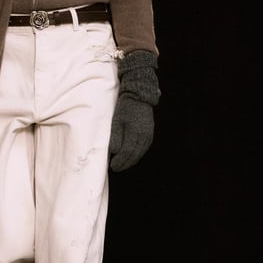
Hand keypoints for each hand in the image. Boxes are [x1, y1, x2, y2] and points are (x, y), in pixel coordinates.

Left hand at [109, 49, 159, 171]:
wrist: (139, 94)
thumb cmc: (125, 107)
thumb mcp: (117, 121)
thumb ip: (116, 137)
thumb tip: (115, 152)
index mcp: (135, 133)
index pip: (127, 153)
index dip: (120, 162)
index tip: (113, 166)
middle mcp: (144, 137)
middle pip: (134, 156)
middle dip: (125, 163)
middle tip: (116, 168)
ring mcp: (148, 135)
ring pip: (140, 153)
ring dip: (131, 160)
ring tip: (122, 164)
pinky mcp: (150, 132)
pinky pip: (143, 148)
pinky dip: (137, 154)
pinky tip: (131, 155)